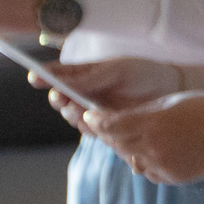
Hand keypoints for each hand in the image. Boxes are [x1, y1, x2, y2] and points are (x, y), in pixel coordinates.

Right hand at [42, 57, 183, 130]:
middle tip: (62, 97)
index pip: (57, 75)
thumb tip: (62, 84)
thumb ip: (90, 79)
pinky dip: (93, 130)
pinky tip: (97, 127)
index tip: (34, 76)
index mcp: (83, 75)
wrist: (169, 90)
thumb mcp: (116, 71)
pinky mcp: (108, 128)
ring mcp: (94, 112)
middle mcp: (84, 94)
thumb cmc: (141, 72)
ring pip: (75, 119)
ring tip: (81, 111)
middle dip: (60, 100)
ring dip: (75, 116)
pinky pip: (93, 132)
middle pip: (62, 101)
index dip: (43, 76)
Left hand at [84, 93, 203, 184]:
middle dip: (108, 134)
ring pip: (130, 159)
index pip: (109, 125)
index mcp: (152, 123)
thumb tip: (116, 122)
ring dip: (127, 148)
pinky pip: (148, 171)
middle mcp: (152, 147)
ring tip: (134, 136)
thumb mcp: (171, 103)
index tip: (87, 115)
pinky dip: (146, 161)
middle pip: (115, 144)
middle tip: (103, 125)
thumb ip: (141, 115)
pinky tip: (157, 150)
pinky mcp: (172, 177)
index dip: (94, 121)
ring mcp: (162, 165)